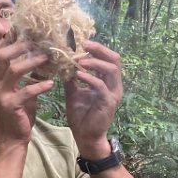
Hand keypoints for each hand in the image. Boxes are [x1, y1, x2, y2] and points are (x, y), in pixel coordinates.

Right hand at [0, 40, 53, 143]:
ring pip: (14, 70)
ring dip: (31, 62)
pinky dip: (39, 86)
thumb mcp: (22, 92)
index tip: (26, 33)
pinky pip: (26, 91)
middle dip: (19, 47)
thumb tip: (42, 58)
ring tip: (46, 58)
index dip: (12, 42)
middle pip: (2, 57)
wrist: (13, 140)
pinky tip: (51, 84)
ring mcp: (0, 96)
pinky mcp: (10, 106)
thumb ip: (28, 77)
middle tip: (37, 42)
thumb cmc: (19, 115)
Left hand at [64, 40, 122, 156]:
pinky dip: (90, 78)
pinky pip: (101, 86)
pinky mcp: (109, 102)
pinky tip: (78, 75)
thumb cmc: (81, 115)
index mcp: (108, 81)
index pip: (108, 58)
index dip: (98, 48)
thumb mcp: (73, 92)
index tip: (82, 41)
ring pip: (111, 69)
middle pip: (114, 59)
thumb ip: (71, 77)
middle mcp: (114, 85)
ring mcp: (113, 94)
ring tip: (80, 61)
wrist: (85, 136)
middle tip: (84, 45)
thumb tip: (62, 61)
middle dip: (99, 49)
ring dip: (95, 62)